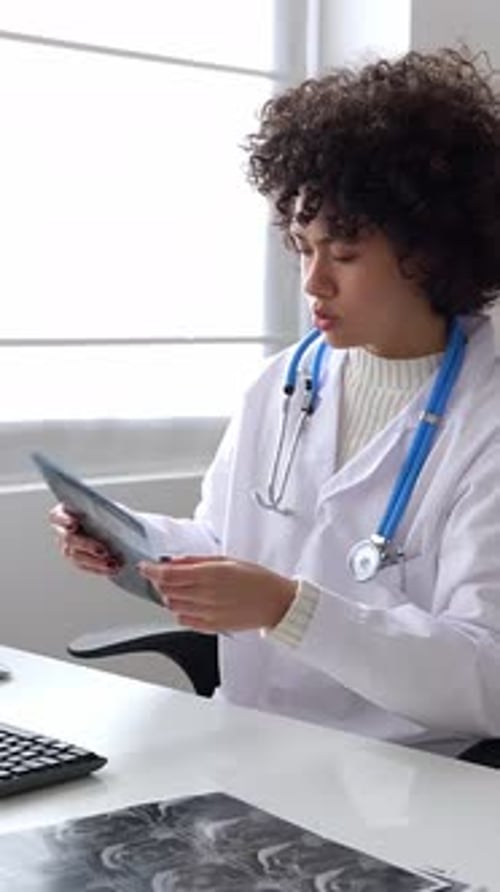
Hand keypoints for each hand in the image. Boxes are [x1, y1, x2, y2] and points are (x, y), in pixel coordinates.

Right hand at [49, 503, 120, 575]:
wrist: (112, 525)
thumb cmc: (105, 511)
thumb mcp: (105, 508)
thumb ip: (104, 510)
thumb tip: (115, 518)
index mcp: (64, 512)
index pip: (57, 516)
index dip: (64, 520)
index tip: (74, 524)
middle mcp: (62, 530)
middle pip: (69, 539)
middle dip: (87, 545)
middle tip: (103, 550)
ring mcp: (67, 546)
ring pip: (76, 556)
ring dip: (95, 561)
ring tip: (112, 563)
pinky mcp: (76, 559)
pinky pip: (84, 566)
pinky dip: (99, 568)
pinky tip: (112, 568)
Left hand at [137, 556, 296, 632]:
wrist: (275, 603)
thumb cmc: (256, 579)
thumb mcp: (227, 560)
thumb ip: (197, 560)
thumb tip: (175, 560)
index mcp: (211, 574)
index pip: (169, 574)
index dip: (151, 570)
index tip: (144, 567)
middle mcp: (206, 594)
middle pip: (167, 590)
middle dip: (160, 582)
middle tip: (163, 575)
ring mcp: (208, 613)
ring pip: (173, 606)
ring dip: (170, 596)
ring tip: (182, 589)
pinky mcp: (211, 626)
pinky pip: (184, 620)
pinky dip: (181, 611)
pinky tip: (191, 603)